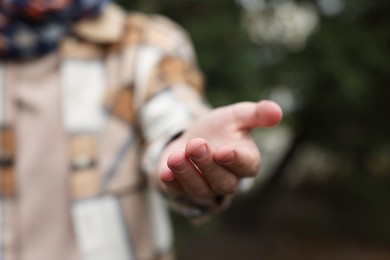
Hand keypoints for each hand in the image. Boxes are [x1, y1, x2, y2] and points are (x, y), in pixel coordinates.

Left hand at [158, 100, 282, 202]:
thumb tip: (277, 111)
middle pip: (223, 182)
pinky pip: (178, 191)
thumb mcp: (236, 116)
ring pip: (200, 189)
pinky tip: (165, 172)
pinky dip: (172, 183)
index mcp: (245, 162)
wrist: (192, 137)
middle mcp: (227, 180)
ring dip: (187, 174)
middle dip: (208, 164)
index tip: (224, 151)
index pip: (247, 167)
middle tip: (196, 145)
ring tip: (177, 156)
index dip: (236, 161)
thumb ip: (256, 114)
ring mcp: (205, 188)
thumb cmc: (219, 129)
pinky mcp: (183, 190)